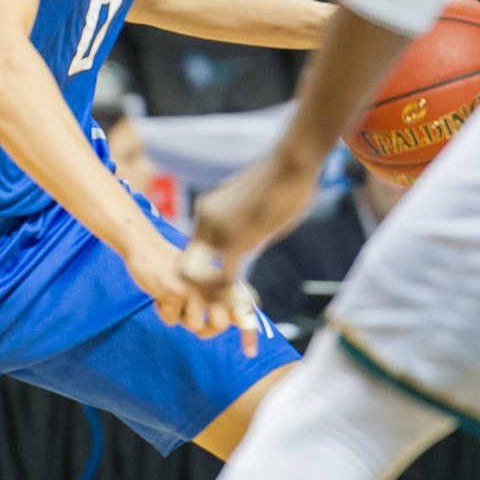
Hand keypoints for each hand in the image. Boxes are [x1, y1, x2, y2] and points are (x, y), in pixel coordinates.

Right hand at [125, 235, 264, 356]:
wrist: (147, 248)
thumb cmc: (175, 267)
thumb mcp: (202, 281)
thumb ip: (221, 299)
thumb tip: (238, 320)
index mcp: (222, 278)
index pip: (243, 305)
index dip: (249, 331)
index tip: (250, 352)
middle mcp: (212, 281)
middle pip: (220, 324)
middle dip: (206, 329)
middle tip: (193, 320)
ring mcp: (194, 286)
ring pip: (194, 325)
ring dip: (181, 317)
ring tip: (173, 298)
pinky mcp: (174, 291)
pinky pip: (171, 320)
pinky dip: (164, 312)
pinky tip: (160, 294)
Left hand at [178, 151, 321, 346]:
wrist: (291, 163)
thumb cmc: (282, 180)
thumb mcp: (254, 205)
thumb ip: (245, 225)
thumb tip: (252, 238)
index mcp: (207, 210)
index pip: (194, 250)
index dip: (204, 274)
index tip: (220, 289)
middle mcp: (205, 220)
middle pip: (189, 266)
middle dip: (199, 292)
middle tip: (217, 310)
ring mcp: (217, 230)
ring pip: (203, 276)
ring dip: (215, 300)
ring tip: (230, 316)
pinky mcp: (235, 240)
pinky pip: (225, 278)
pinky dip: (232, 297)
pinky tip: (248, 306)